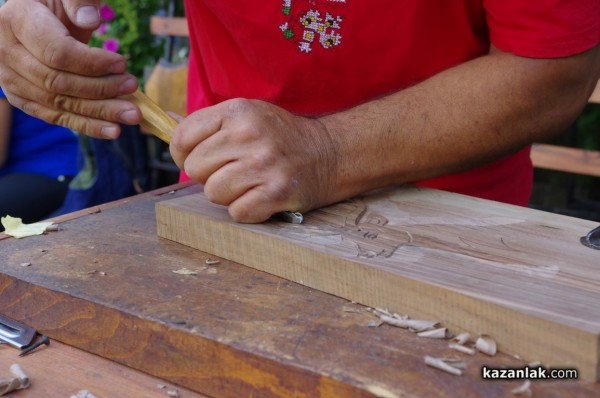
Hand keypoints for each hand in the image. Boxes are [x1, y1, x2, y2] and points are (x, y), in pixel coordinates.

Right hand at [0, 0, 141, 137]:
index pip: (57, 53)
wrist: (31, 18)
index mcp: (16, 22)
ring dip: (99, 112)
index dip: (92, 63)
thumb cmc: (53, 3)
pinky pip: (55, 117)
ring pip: (58, 104)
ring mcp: (11, 79)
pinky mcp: (22, 98)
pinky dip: (86, 125)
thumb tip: (90, 19)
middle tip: (133, 88)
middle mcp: (6, 53)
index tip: (123, 63)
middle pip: (58, 82)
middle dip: (101, 89)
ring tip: (131, 115)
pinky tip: (112, 130)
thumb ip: (77, 1)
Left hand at [170, 99, 337, 222]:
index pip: (182, 137)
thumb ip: (208, 122)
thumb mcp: (248, 115)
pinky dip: (246, 210)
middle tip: (233, 171)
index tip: (200, 159)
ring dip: (227, 195)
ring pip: (212, 193)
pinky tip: (261, 197)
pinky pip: (236, 212)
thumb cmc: (282, 136)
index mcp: (238, 110)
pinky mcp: (277, 192)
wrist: (331, 153)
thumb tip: (163, 120)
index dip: (183, 154)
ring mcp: (264, 164)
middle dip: (209, 175)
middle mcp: (249, 134)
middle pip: (195, 169)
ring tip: (249, 184)